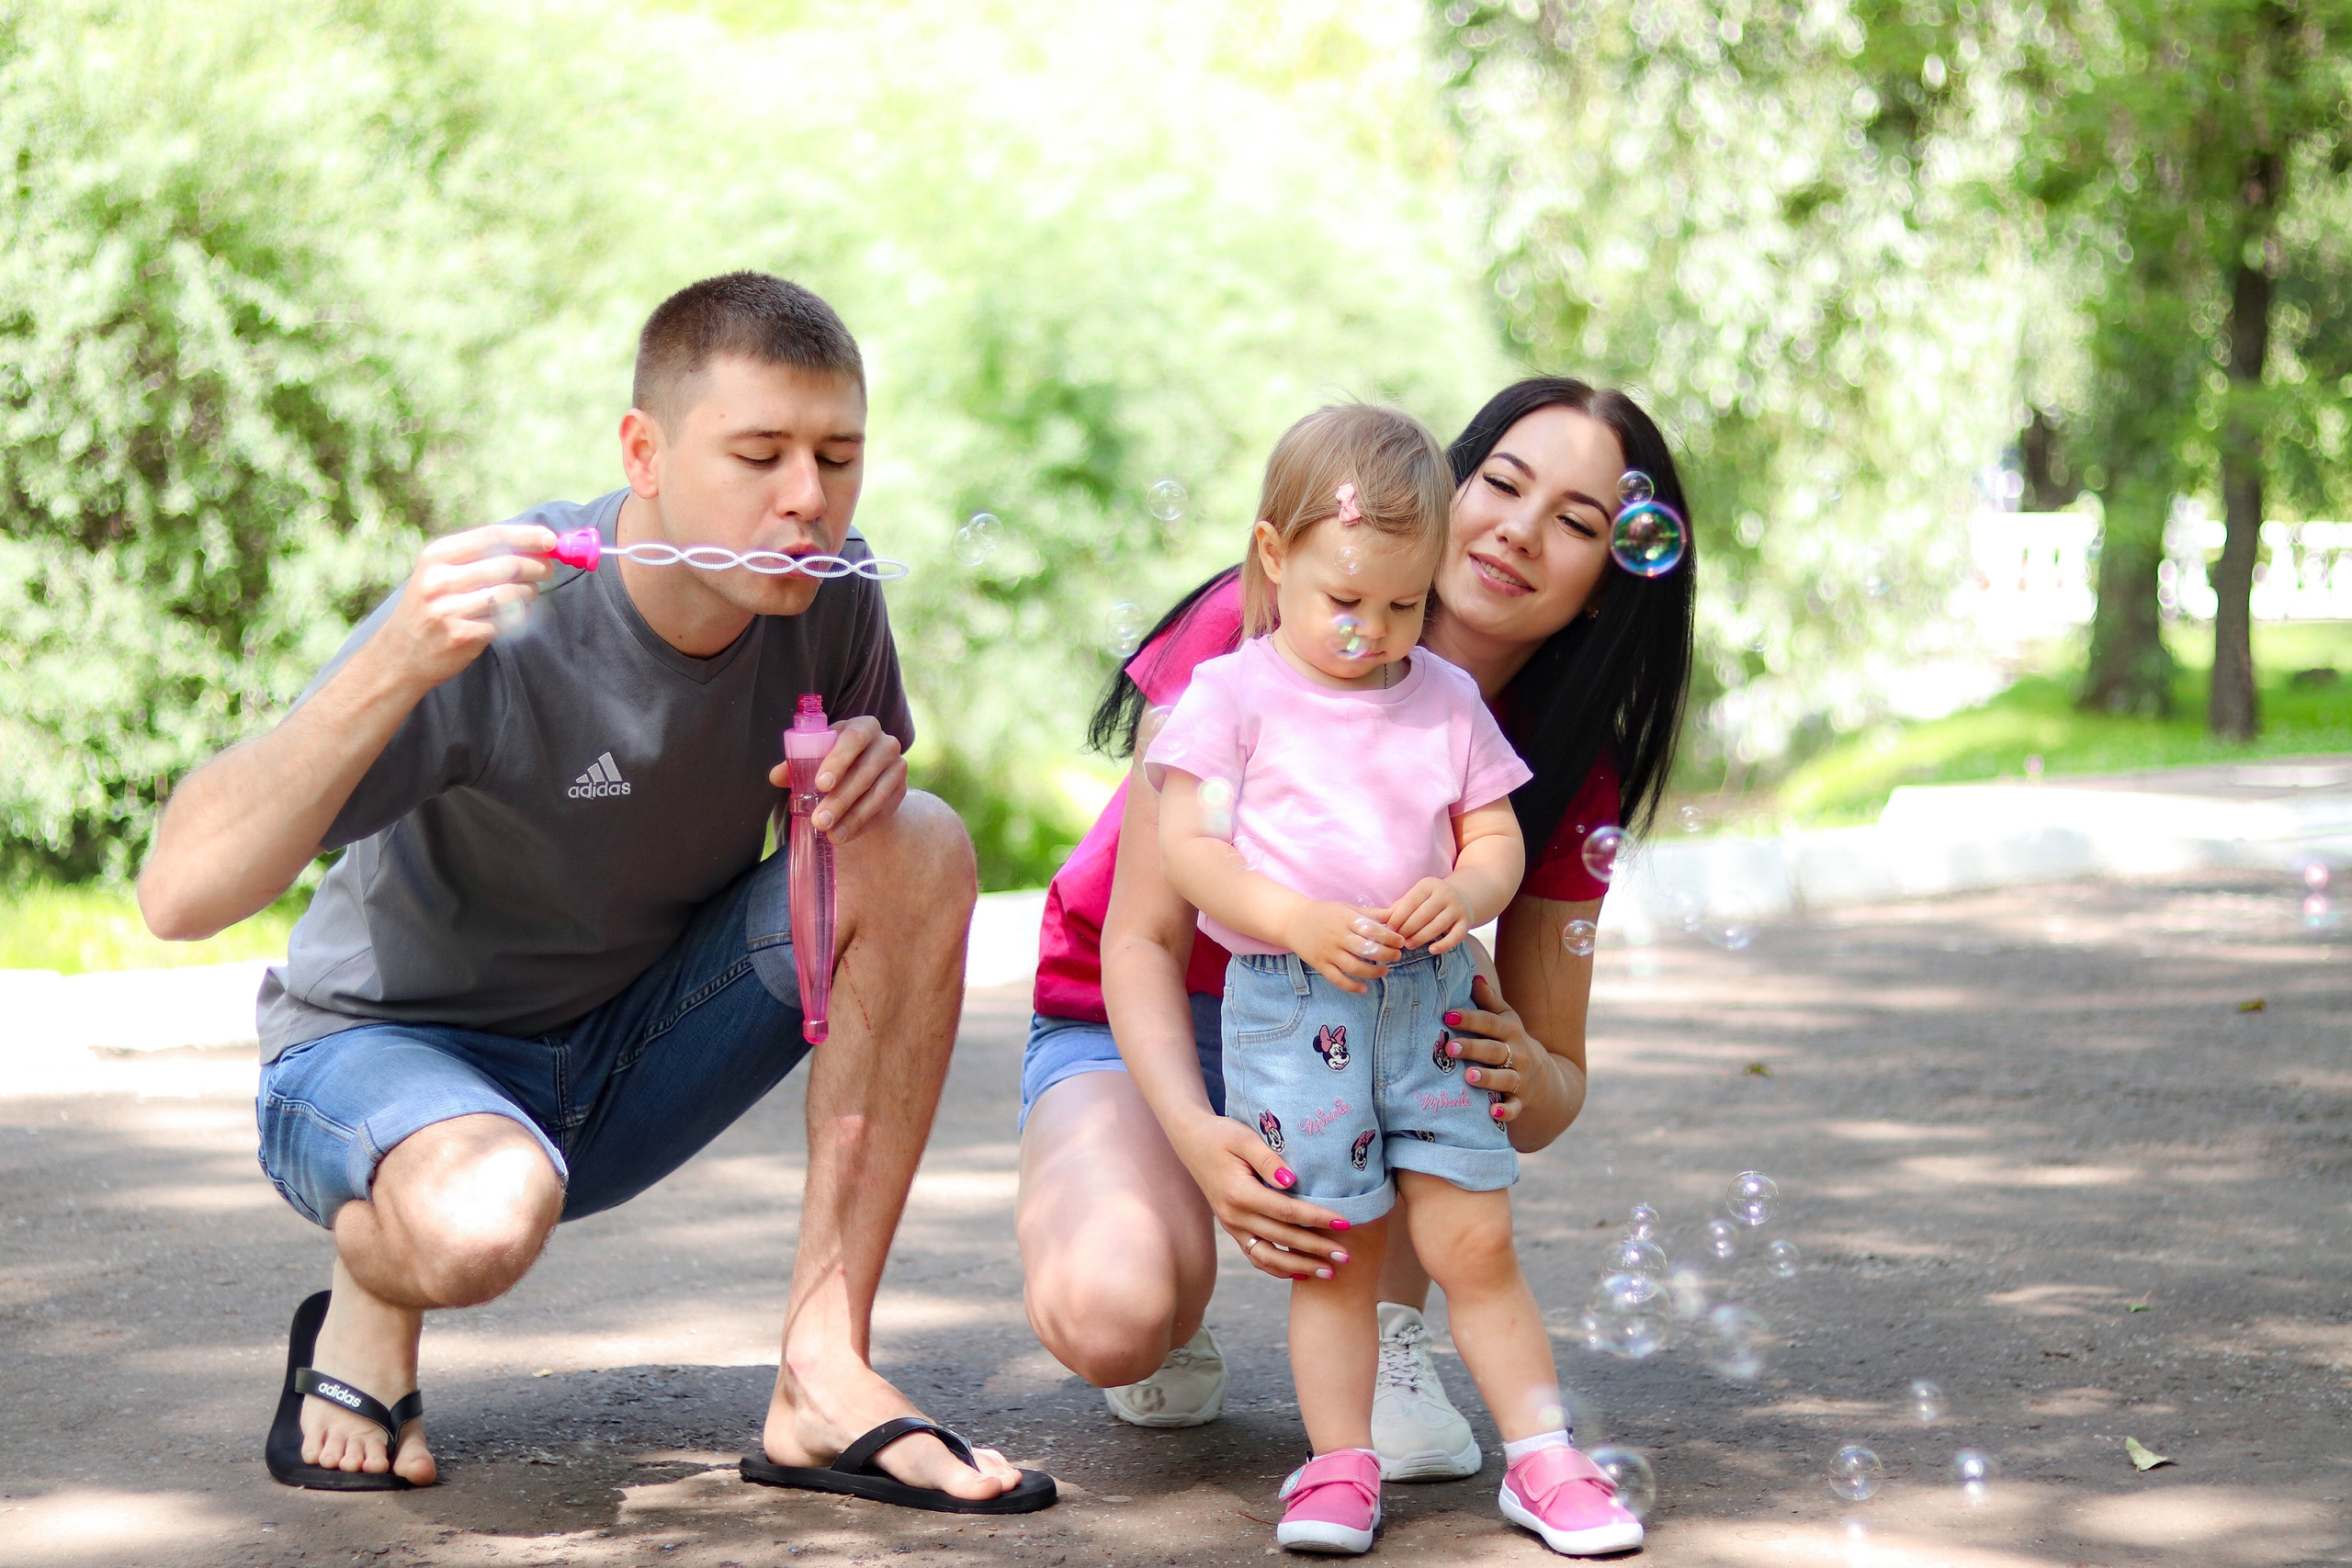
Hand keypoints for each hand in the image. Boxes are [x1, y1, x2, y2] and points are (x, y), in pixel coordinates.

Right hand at [370, 524, 557, 691]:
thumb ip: (479, 556)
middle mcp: (440, 580)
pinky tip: (518, 613)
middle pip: (508, 565)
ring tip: (530, 592)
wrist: (400, 654)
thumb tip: (533, 542)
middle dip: (537, 566)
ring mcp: (450, 610)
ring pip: (512, 593)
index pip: (491, 537)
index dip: (526, 536)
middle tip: (548, 570)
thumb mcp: (439, 572)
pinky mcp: (463, 636)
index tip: (550, 538)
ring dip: (531, 591)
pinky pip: (508, 621)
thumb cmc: (430, 606)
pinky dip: (521, 615)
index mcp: (436, 556)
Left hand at [765, 715, 904, 844]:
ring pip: (876, 795)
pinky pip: (883, 811)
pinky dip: (861, 826)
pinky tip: (843, 836)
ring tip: (829, 833)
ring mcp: (897, 767)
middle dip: (840, 799)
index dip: (838, 761)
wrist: (863, 773)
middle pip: (865, 772)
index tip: (820, 784)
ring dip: (851, 818)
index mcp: (863, 727)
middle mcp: (886, 743)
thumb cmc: (833, 759)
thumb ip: (796, 765)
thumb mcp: (816, 757)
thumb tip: (776, 776)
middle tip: (819, 820)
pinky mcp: (901, 790)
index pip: (854, 739)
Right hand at [1167, 1111, 1353, 1280]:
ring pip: (1268, 1257)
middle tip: (1347, 1256)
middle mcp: (1234, 1215)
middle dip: (1317, 1249)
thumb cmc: (1222, 1134)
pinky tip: (1301, 1274)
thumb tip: (1292, 1181)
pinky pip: (1256, 1255)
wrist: (1192, 1140)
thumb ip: (1268, 1159)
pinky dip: (1278, 1268)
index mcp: (1239, 1193)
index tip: (1345, 1223)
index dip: (1317, 1219)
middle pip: (1283, 1238)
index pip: (1287, 1211)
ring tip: (1329, 1273)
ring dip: (1299, 1267)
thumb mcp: (1244, 1138)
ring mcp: (1232, 1225)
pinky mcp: (1233, 1228)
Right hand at [1281, 899, 1405, 994]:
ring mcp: (1328, 952)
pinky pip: (1337, 979)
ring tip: (1385, 971)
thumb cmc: (1325, 913)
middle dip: (1386, 955)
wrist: (1293, 921)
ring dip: (1373, 972)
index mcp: (1346, 919)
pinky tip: (1364, 988)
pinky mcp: (1320, 964)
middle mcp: (1337, 936)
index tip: (1400, 941)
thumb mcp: (1347, 908)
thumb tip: (1396, 914)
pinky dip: (1352, 986)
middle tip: (1396, 956)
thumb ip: (1372, 914)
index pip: (1372, 929)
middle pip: (1366, 950)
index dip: (1390, 937)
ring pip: (1354, 967)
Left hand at [1391, 876, 1475, 951]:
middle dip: (1407, 930)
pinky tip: (1431, 950)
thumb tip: (1373, 920)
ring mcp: (1457, 907)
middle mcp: (1445, 893)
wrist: (1462, 898)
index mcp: (1428, 885)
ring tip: (1408, 945)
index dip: (1397, 917)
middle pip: (1422, 915)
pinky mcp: (1466, 922)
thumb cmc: (1429, 902)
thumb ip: (1397, 908)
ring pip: (1437, 926)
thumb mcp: (1415, 898)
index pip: (1410, 902)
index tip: (1387, 930)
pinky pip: (1456, 936)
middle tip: (1396, 941)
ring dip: (1420, 938)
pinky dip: (1443, 945)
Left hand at [1442, 973, 1543, 1129]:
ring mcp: (1520, 1078)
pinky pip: (1514, 1107)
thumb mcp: (1507, 1020)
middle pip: (1494, 1050)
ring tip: (1468, 1076)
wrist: (1548, 1077)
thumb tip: (1472, 977)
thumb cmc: (1515, 1043)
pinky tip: (1493, 1113)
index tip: (1447, 1016)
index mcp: (1510, 1031)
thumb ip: (1489, 1002)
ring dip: (1487, 1077)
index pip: (1489, 1023)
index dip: (1469, 1019)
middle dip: (1473, 1048)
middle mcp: (1517, 1054)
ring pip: (1504, 1078)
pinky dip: (1505, 1112)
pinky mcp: (1521, 1100)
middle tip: (1450, 1047)